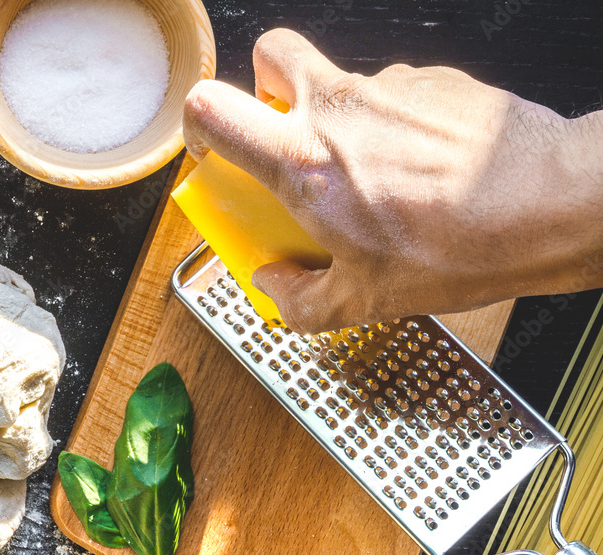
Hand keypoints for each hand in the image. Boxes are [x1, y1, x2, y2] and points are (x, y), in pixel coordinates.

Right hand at [183, 29, 602, 333]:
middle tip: (289, 138)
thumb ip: (298, 300)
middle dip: (266, 87)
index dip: (200, 124)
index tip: (216, 149)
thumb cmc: (460, 247)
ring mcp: (388, 85)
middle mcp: (338, 108)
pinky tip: (423, 169)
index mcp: (304, 162)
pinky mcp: (433, 79)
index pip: (211, 107)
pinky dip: (394, 125)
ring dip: (341, 119)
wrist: (552, 205)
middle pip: (271, 55)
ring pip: (339, 81)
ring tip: (378, 178)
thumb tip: (275, 284)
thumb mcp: (363, 301)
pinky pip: (393, 94)